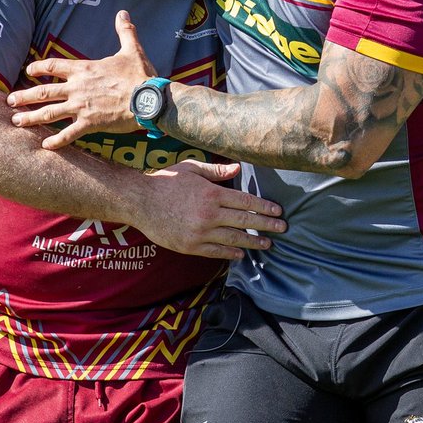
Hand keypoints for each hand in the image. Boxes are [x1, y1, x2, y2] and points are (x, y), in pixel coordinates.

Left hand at [8, 11, 153, 146]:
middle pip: (44, 91)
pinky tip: (44, 145)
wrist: (149, 99)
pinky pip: (68, 134)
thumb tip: (123, 13)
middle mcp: (77, 87)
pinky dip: (56, 140)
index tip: (27, 71)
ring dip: (31, 117)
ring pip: (49, 112)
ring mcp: (81, 107)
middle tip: (9, 101)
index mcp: (84, 69)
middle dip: (24, 96)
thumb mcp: (132, 50)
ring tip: (16, 121)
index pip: (53, 65)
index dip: (38, 67)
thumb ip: (125, 31)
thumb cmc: (140, 75)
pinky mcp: (90, 124)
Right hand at [138, 159, 286, 260]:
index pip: (246, 202)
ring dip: (253, 242)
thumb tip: (239, 168)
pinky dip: (231, 253)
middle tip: (283, 228)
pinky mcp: (190, 246)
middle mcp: (209, 215)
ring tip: (267, 244)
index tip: (278, 211)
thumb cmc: (165, 181)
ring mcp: (200, 233)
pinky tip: (241, 253)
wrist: (139, 201)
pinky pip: (216, 252)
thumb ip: (216, 171)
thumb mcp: (191, 169)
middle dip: (267, 225)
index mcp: (211, 194)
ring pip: (233, 239)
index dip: (264, 207)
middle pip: (245, 222)